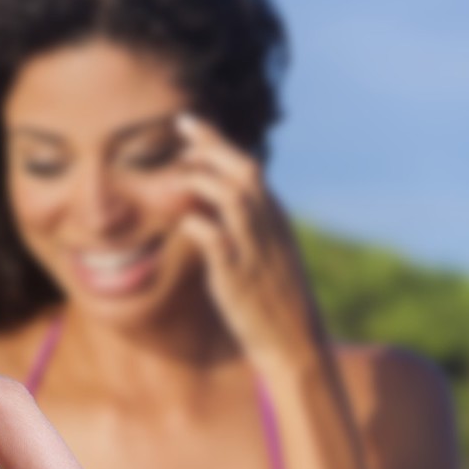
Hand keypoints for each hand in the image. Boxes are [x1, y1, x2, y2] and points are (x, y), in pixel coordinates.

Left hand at [174, 112, 324, 373]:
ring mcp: (256, 250)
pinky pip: (216, 239)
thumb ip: (243, 226)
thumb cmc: (273, 299)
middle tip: (180, 139)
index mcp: (276, 218)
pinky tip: (182, 222)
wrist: (294, 342)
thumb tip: (209, 204)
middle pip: (243, 171)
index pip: (249, 167)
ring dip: (201, 182)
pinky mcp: (239, 276)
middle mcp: (269, 226)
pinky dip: (196, 224)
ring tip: (175, 180)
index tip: (189, 127)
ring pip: (233, 197)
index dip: (218, 144)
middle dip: (211, 148)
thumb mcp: (264, 253)